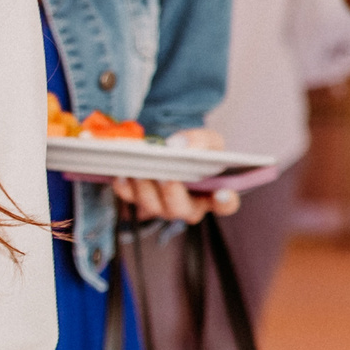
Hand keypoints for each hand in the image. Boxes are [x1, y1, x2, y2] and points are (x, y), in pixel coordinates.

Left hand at [115, 128, 240, 223]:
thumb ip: (201, 140)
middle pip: (183, 210)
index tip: (223, 193)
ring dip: (145, 189)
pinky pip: (130, 199)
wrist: (172, 148)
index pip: (226, 204)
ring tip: (139, 171)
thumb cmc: (197, 149)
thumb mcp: (207, 139)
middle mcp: (189, 206)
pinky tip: (123, 174)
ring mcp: (163, 206)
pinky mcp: (140, 200)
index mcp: (214, 194)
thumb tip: (180, 145)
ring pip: (153, 206)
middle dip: (173, 194)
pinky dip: (125, 187)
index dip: (225, 201)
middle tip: (167, 178)